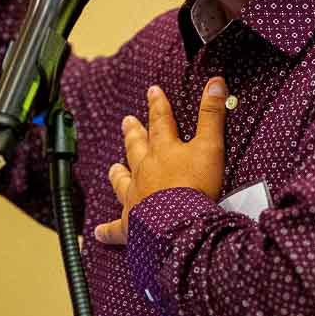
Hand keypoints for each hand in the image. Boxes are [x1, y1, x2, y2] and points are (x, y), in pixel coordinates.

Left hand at [94, 79, 227, 246]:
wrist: (177, 225)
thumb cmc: (195, 187)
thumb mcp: (210, 145)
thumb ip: (212, 114)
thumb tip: (215, 83)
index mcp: (163, 150)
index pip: (160, 120)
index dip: (158, 104)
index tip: (152, 91)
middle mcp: (145, 170)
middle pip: (137, 147)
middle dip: (134, 133)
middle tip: (127, 121)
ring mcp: (135, 196)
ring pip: (122, 181)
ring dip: (118, 173)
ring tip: (113, 167)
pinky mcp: (130, 224)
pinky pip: (115, 228)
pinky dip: (106, 231)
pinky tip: (98, 232)